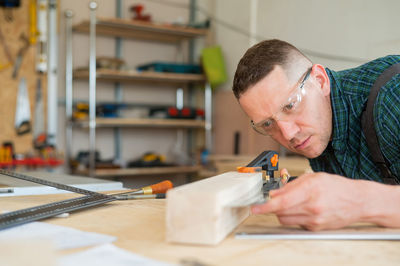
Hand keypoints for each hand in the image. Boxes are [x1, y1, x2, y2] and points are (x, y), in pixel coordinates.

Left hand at [251, 171, 399, 230]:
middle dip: (272, 207)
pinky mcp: (316, 228)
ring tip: (290, 203)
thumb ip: (291, 185)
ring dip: (281, 212)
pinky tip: (302, 208)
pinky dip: (294, 216)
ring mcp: (314, 220)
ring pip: (286, 219)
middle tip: (270, 201)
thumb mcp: (313, 178)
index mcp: (310, 190)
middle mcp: (312, 207)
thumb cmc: (336, 187)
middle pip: (280, 212)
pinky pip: (296, 223)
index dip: (265, 206)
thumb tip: (273, 193)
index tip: (255, 208)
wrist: (358, 201)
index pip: (282, 202)